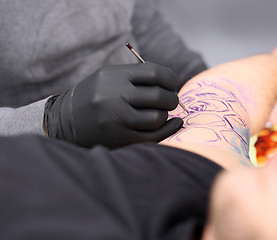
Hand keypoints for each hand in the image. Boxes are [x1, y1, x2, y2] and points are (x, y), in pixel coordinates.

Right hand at [44, 62, 182, 147]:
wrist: (64, 120)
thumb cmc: (94, 96)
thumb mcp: (109, 77)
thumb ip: (137, 77)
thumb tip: (171, 84)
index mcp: (114, 76)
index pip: (155, 73)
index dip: (171, 79)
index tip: (172, 84)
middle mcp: (115, 95)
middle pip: (160, 96)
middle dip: (172, 99)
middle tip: (170, 101)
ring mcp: (116, 118)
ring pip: (157, 117)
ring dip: (165, 116)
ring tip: (159, 114)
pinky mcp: (118, 138)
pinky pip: (152, 137)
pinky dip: (168, 130)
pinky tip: (173, 124)